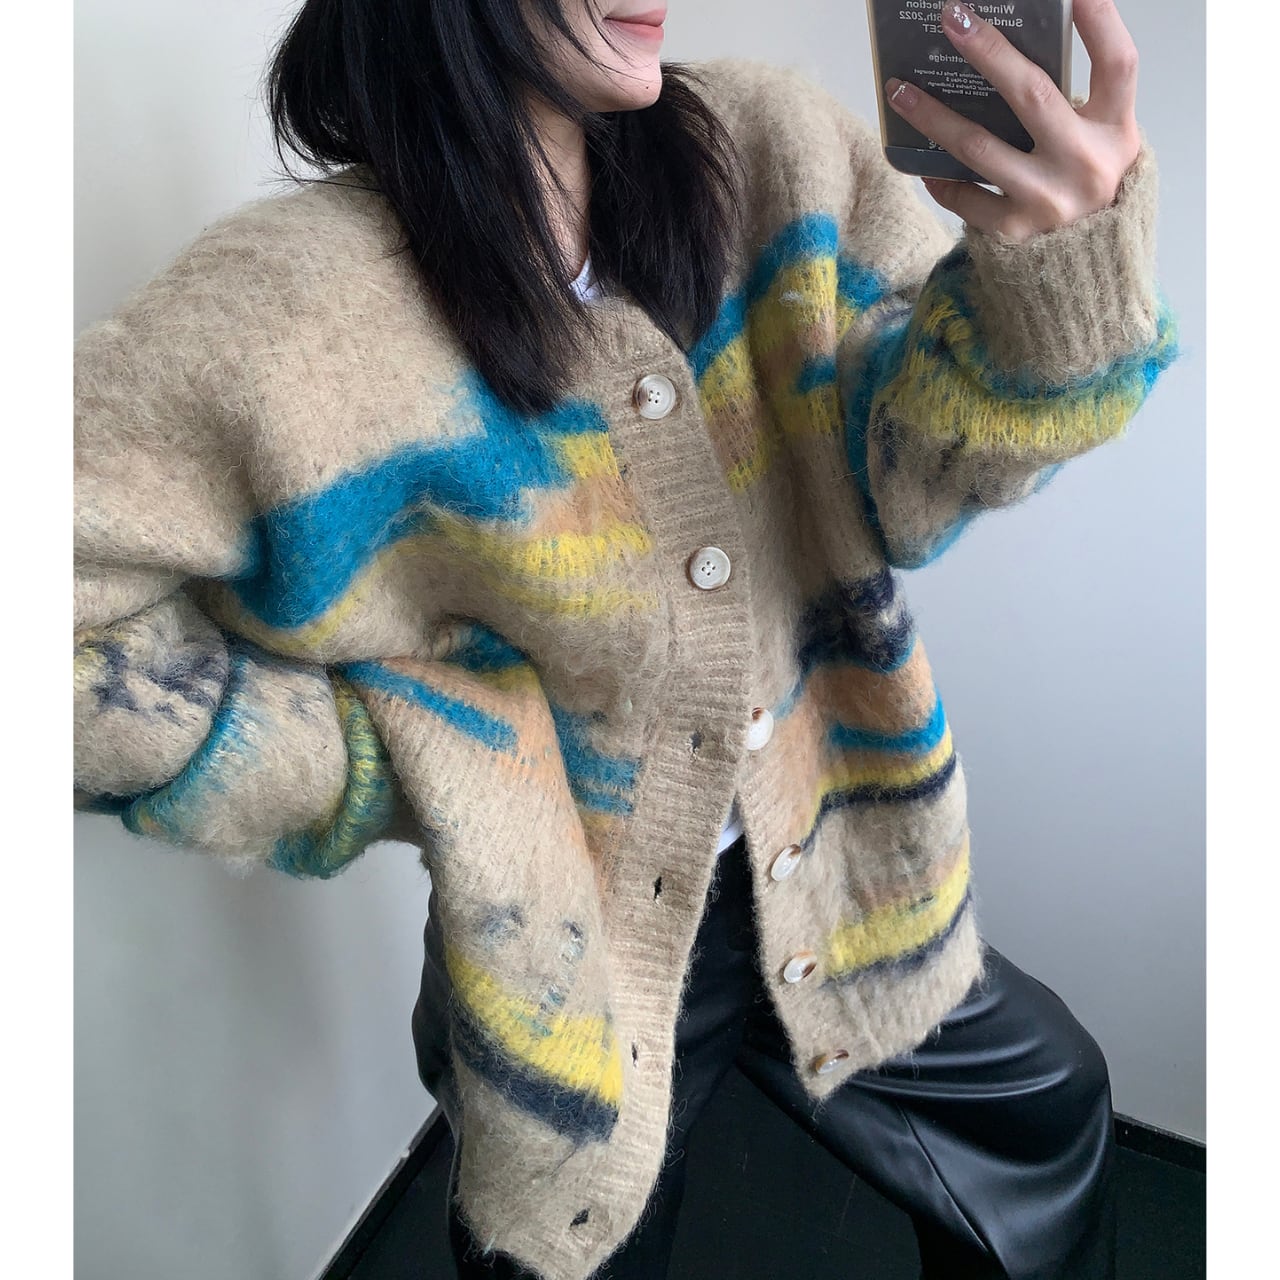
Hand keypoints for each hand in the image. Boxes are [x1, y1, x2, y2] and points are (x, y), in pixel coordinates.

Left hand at [885, 0, 1142, 242]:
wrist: (1089, 274)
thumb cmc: (1089, 189)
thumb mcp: (1102, 144)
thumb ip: (1073, 106)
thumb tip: (1006, 58)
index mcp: (1116, 130)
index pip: (1118, 64)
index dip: (1100, 21)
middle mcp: (1084, 163)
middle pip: (1033, 95)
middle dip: (988, 51)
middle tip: (952, 18)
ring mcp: (1047, 200)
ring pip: (979, 147)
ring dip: (933, 115)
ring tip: (900, 91)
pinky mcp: (1015, 233)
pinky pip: (966, 197)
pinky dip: (942, 179)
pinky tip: (923, 164)